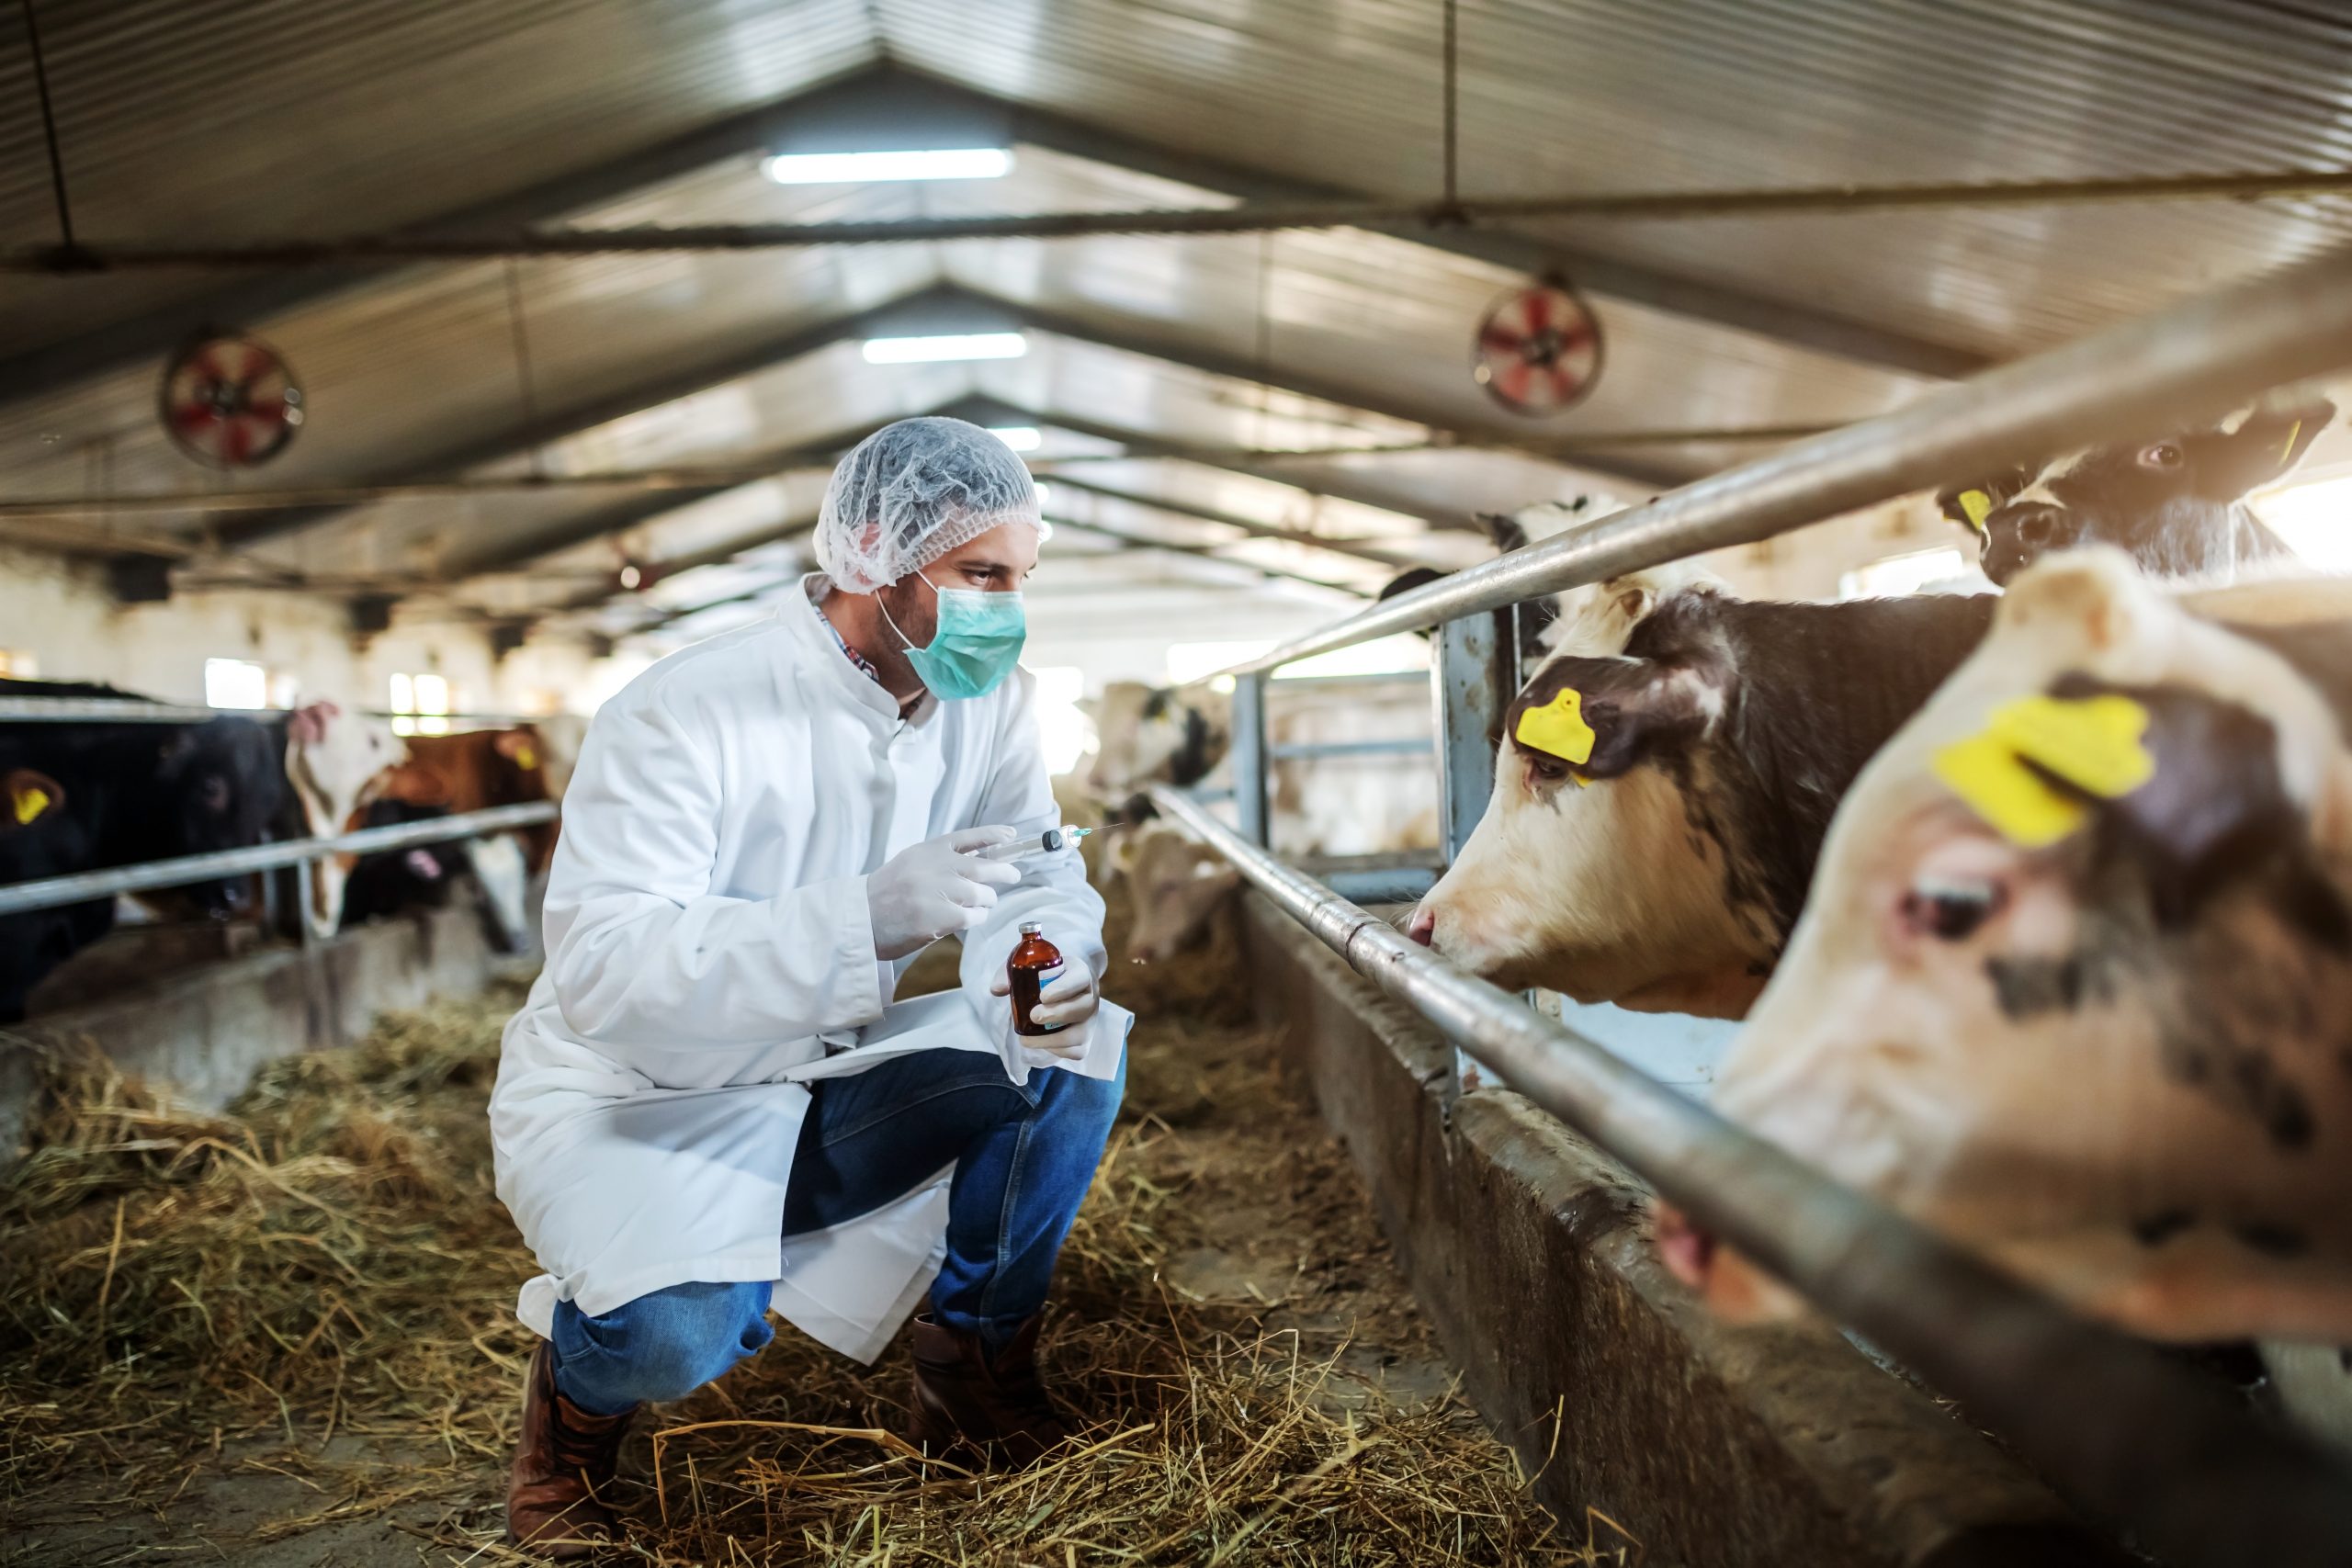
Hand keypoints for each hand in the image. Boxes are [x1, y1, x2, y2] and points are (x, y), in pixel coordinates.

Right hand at [865, 826, 1023, 960]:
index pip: (966, 837)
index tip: (1010, 834)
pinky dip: (975, 918)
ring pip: (981, 894)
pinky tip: (964, 920)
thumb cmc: (886, 895)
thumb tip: (978, 859)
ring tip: (976, 906)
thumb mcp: (910, 864)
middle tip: (1013, 876)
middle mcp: (935, 867)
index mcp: (927, 851)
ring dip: (985, 901)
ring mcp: (938, 891)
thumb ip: (939, 860)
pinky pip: (973, 916)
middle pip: (983, 867)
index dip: (992, 834)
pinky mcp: (940, 916)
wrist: (860, 919)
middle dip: (1004, 872)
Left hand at [990, 951, 1099, 1057]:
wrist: (1064, 986)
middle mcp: (1090, 996)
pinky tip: (1041, 1043)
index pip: (1079, 978)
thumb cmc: (1044, 974)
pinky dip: (1058, 1051)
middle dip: (1057, 1015)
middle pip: (1083, 1008)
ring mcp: (1089, 1020)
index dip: (1064, 988)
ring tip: (1027, 1039)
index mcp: (1080, 973)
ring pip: (1080, 1034)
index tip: (1043, 996)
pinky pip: (1077, 1051)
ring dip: (1053, 1040)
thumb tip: (997, 990)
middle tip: (1033, 1016)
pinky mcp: (1085, 1039)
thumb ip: (1010, 973)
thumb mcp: (1028, 966)